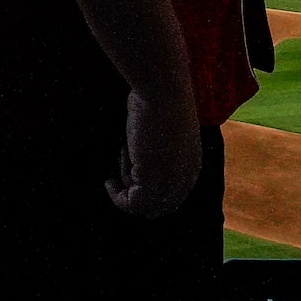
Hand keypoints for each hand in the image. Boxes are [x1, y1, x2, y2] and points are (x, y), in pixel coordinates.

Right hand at [107, 85, 202, 218]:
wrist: (162, 92)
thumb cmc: (162, 102)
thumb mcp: (165, 131)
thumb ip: (161, 152)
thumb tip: (143, 158)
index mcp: (190, 168)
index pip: (172, 197)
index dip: (148, 191)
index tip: (129, 177)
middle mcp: (184, 180)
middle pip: (159, 208)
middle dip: (138, 194)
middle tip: (120, 176)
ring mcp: (170, 183)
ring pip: (143, 206)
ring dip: (126, 188)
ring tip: (123, 158)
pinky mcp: (152, 181)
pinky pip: (131, 203)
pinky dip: (117, 195)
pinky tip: (109, 179)